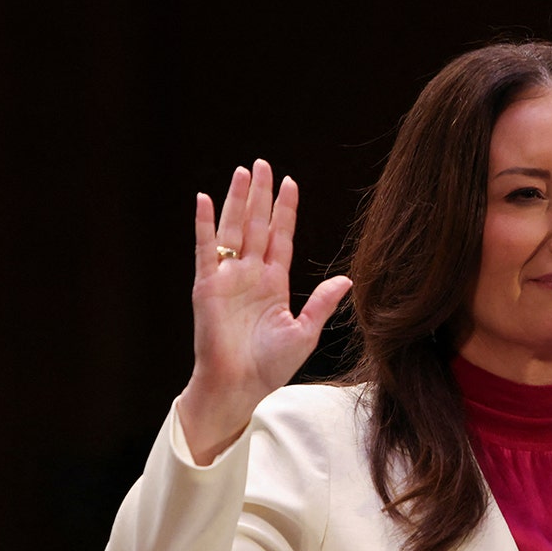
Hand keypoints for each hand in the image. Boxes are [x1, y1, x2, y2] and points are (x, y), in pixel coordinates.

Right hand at [177, 159, 351, 463]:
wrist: (238, 386)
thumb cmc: (270, 366)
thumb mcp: (305, 332)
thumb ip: (322, 303)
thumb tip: (347, 279)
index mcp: (273, 283)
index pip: (281, 237)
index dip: (286, 210)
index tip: (291, 182)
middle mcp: (250, 274)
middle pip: (257, 225)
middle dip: (262, 195)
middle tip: (263, 163)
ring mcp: (228, 277)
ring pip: (233, 229)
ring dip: (237, 200)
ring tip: (243, 171)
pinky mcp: (207, 285)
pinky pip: (206, 249)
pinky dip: (204, 224)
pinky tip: (203, 199)